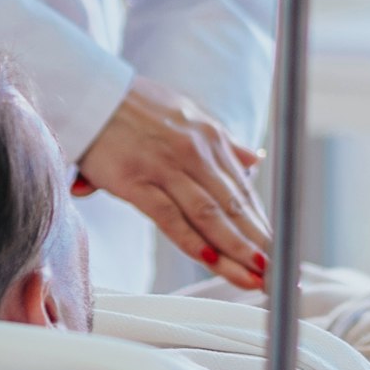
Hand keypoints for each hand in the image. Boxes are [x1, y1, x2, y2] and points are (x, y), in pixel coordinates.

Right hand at [74, 79, 268, 288]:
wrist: (91, 93)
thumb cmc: (136, 107)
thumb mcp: (189, 115)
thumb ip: (222, 143)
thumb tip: (254, 160)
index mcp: (210, 138)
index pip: (243, 190)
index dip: (262, 224)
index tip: (278, 249)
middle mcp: (195, 153)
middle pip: (233, 207)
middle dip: (258, 243)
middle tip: (277, 273)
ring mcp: (166, 167)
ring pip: (209, 216)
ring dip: (235, 249)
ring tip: (255, 276)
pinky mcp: (135, 181)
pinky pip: (170, 217)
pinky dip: (193, 240)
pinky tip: (213, 260)